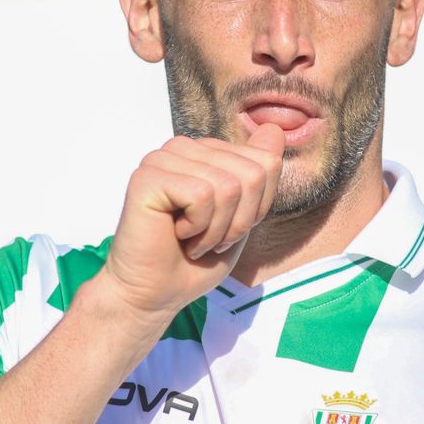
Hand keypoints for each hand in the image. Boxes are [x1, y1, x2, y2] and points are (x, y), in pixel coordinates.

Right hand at [96, 123, 284, 322]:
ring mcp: (163, 159)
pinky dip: (197, 227)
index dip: (256, 208)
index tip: (225, 228)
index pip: (265, 163)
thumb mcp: (243, 218)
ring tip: (192, 240)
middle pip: (252, 174)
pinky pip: (201, 195)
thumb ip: (259, 174)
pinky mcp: (147, 177)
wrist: (154, 295)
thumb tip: (275, 127)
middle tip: (207, 239)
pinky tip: (176, 233)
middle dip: (238, 221)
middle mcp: (184, 148)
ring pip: (228, 186)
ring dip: (216, 229)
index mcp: (207, 152)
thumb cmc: (194, 262)